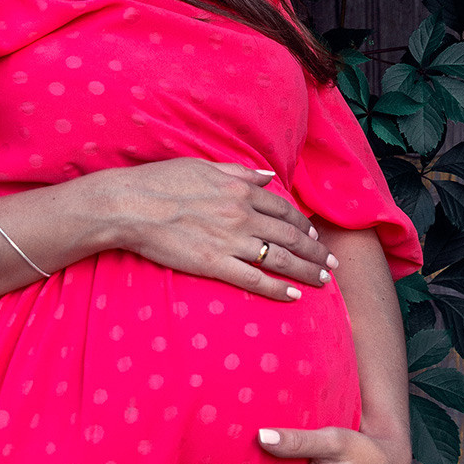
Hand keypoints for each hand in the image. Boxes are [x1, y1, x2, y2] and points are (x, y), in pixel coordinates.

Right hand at [103, 159, 335, 300]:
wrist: (132, 205)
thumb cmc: (162, 182)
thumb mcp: (205, 166)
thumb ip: (240, 172)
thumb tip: (267, 176)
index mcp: (241, 189)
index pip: (284, 209)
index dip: (304, 224)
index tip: (315, 235)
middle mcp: (243, 215)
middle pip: (291, 235)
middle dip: (315, 251)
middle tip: (332, 263)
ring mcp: (230, 241)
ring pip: (280, 259)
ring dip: (306, 271)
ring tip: (323, 281)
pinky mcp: (214, 264)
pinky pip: (254, 279)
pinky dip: (277, 289)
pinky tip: (294, 296)